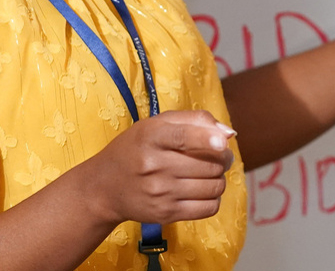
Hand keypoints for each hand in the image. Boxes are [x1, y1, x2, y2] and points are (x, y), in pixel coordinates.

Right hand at [82, 110, 234, 225]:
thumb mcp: (155, 125)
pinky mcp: (166, 213)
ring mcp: (160, 192)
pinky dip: (214, 198)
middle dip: (223, 158)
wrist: (105, 187)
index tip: (223, 142)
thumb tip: (229, 133)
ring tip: (210, 173)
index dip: (206, 139)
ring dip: (219, 178)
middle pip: (207, 164)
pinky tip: (205, 190)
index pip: (182, 137)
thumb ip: (193, 120)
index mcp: (150, 137)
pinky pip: (208, 208)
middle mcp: (154, 165)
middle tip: (219, 155)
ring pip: (213, 186)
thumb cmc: (135, 149)